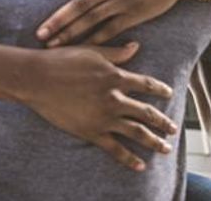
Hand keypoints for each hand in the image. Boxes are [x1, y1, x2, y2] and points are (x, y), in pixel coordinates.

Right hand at [19, 42, 177, 170]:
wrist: (36, 78)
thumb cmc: (61, 60)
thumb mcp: (91, 51)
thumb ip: (116, 53)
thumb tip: (136, 46)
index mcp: (116, 77)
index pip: (146, 84)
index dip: (160, 89)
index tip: (170, 94)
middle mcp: (114, 98)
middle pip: (147, 112)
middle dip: (163, 122)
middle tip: (174, 129)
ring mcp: (104, 117)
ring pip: (136, 132)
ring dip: (154, 141)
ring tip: (165, 148)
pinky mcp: (91, 132)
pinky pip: (115, 148)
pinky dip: (129, 158)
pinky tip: (140, 165)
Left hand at [28, 0, 203, 46]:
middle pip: (77, 5)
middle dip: (56, 20)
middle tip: (38, 33)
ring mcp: (121, 2)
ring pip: (91, 21)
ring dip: (71, 34)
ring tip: (53, 45)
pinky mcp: (134, 15)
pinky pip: (111, 31)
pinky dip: (96, 41)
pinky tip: (82, 50)